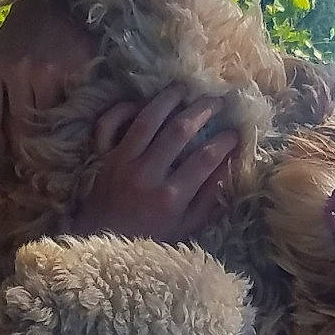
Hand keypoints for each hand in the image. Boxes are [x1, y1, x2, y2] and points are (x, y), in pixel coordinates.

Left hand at [0, 0, 97, 155]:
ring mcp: (51, 73)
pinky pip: (73, 109)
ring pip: (48, 122)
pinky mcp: (77, 72)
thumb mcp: (1, 52)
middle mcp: (20, 71)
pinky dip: (73, 119)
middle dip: (26, 148)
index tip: (8, 155)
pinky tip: (76, 122)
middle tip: (34, 160)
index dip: (0, 144)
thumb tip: (4, 138)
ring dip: (51, 137)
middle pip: (22, 127)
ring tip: (56, 145)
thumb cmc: (26, 28)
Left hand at [73, 87, 238, 241]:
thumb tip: (228, 168)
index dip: (224, 141)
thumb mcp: (185, 229)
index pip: (204, 158)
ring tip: (184, 88)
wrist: (100, 245)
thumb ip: (208, 199)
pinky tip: (141, 103)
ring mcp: (120, 162)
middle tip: (217, 101)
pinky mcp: (101, 157)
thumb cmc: (148, 238)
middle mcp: (145, 174)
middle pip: (178, 130)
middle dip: (202, 110)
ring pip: (147, 119)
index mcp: (169, 197)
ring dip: (168, 99)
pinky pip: (108, 124)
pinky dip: (122, 109)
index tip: (235, 132)